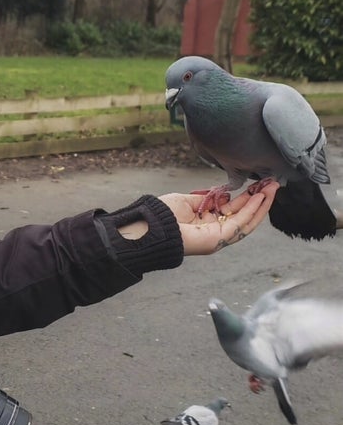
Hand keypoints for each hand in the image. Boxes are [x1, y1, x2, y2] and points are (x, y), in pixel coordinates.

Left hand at [159, 182, 278, 255]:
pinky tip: (260, 198)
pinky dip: (252, 211)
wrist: (151, 225)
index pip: (233, 210)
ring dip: (261, 205)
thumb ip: (206, 199)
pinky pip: (240, 224)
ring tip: (272, 189)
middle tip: (273, 185)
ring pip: (247, 221)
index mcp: (208, 222)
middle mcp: (216, 230)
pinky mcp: (219, 239)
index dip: (247, 198)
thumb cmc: (163, 214)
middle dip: (260, 200)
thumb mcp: (187, 201)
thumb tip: (224, 195)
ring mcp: (218, 237)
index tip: (258, 185)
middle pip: (244, 216)